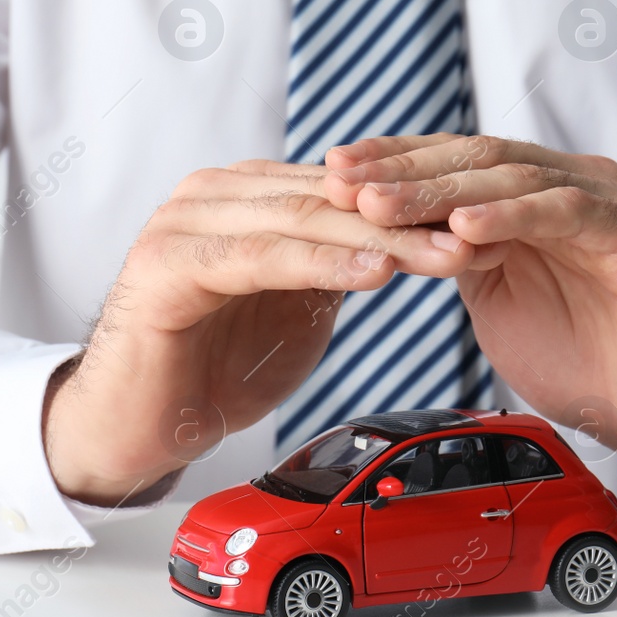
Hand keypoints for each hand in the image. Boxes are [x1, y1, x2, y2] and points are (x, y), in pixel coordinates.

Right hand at [43, 160, 473, 504]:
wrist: (135, 425)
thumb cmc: (213, 368)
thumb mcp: (296, 308)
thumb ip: (338, 266)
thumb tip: (409, 240)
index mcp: (244, 195)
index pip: (343, 191)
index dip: (413, 208)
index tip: (481, 226)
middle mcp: (212, 195)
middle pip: (329, 199)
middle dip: (408, 221)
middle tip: (476, 238)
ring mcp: (184, 222)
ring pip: (300, 220)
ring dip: (378, 239)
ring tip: (441, 255)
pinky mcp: (166, 264)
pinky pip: (258, 257)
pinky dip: (320, 264)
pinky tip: (373, 274)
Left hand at [323, 134, 616, 486]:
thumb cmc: (591, 362)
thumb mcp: (499, 300)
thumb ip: (456, 258)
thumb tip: (390, 230)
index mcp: (536, 197)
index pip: (455, 162)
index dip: (392, 163)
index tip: (329, 172)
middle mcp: (572, 186)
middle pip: (476, 159)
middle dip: (401, 170)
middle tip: (339, 180)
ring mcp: (609, 203)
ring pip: (512, 178)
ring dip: (440, 191)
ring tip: (381, 204)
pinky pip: (565, 213)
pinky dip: (511, 217)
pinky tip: (462, 229)